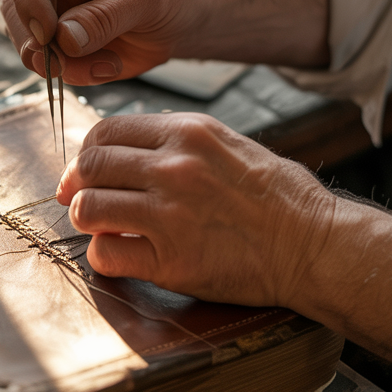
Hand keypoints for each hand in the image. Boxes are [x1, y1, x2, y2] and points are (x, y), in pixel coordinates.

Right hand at [1, 0, 195, 84]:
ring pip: (25, 37)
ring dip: (59, 62)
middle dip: (37, 40)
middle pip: (14, 2)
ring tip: (107, 64)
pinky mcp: (60, 36)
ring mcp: (54, 5)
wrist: (187, 18)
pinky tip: (108, 66)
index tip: (48, 32)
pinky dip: (74, 73)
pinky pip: (48, 61)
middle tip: (66, 63)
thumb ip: (106, 17)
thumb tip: (63, 39)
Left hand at [56, 112, 336, 307]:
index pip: (106, 131)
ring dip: (87, 220)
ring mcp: (170, 214)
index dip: (87, 154)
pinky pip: (107, 254)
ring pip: (88, 208)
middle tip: (79, 201)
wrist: (314, 244)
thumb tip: (128, 151)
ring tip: (103, 228)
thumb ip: (178, 143)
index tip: (85, 172)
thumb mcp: (229, 144)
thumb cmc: (279, 197)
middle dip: (77, 185)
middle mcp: (174, 167)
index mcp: (188, 132)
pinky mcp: (172, 260)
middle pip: (91, 166)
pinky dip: (104, 257)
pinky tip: (121, 255)